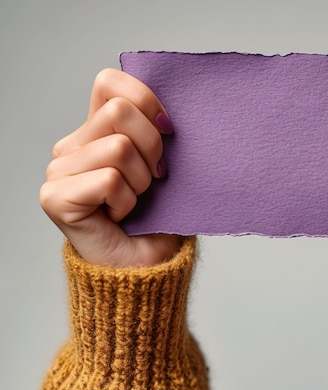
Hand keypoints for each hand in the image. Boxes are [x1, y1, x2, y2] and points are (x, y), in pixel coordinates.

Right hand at [40, 69, 180, 266]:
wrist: (149, 267)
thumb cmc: (160, 218)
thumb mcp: (167, 165)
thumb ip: (159, 131)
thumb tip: (171, 108)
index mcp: (97, 132)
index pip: (110, 82)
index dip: (146, 99)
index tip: (169, 129)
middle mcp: (73, 146)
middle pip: (120, 111)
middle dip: (153, 147)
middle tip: (154, 179)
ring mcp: (60, 171)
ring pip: (119, 147)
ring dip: (142, 181)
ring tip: (136, 201)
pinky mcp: (55, 197)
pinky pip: (109, 179)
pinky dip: (127, 201)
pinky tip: (120, 216)